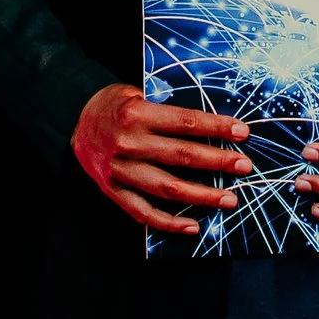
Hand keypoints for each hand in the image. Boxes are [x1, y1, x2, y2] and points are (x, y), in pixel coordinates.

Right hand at [70, 82, 253, 235]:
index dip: (217, 127)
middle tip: (244, 165)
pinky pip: (144, 212)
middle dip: (218, 161)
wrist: (74, 120)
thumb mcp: (136, 93)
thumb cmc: (114, 105)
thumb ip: (166, 109)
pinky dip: (169, 223)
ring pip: (168, 188)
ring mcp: (120, 170)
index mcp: (136, 114)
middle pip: (182, 155)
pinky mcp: (113, 190)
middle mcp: (128, 143)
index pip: (186, 122)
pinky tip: (193, 226)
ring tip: (229, 198)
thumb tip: (211, 125)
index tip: (242, 132)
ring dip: (203, 195)